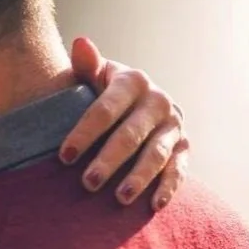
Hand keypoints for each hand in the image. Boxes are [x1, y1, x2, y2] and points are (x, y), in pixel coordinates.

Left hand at [65, 38, 187, 209]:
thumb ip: (87, 64)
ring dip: (139, 177)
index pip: (105, 110)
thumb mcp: (94, 75)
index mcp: (133, 81)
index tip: (64, 156)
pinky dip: (168, 187)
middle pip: (131, 135)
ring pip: (156, 154)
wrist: (135, 100)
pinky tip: (154, 205)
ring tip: (119, 198)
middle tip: (88, 183)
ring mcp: (173, 125)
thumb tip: (81, 43)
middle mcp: (158, 101)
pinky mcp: (184, 146)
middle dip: (109, 160)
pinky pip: (179, 169)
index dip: (84, 133)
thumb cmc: (101, 90)